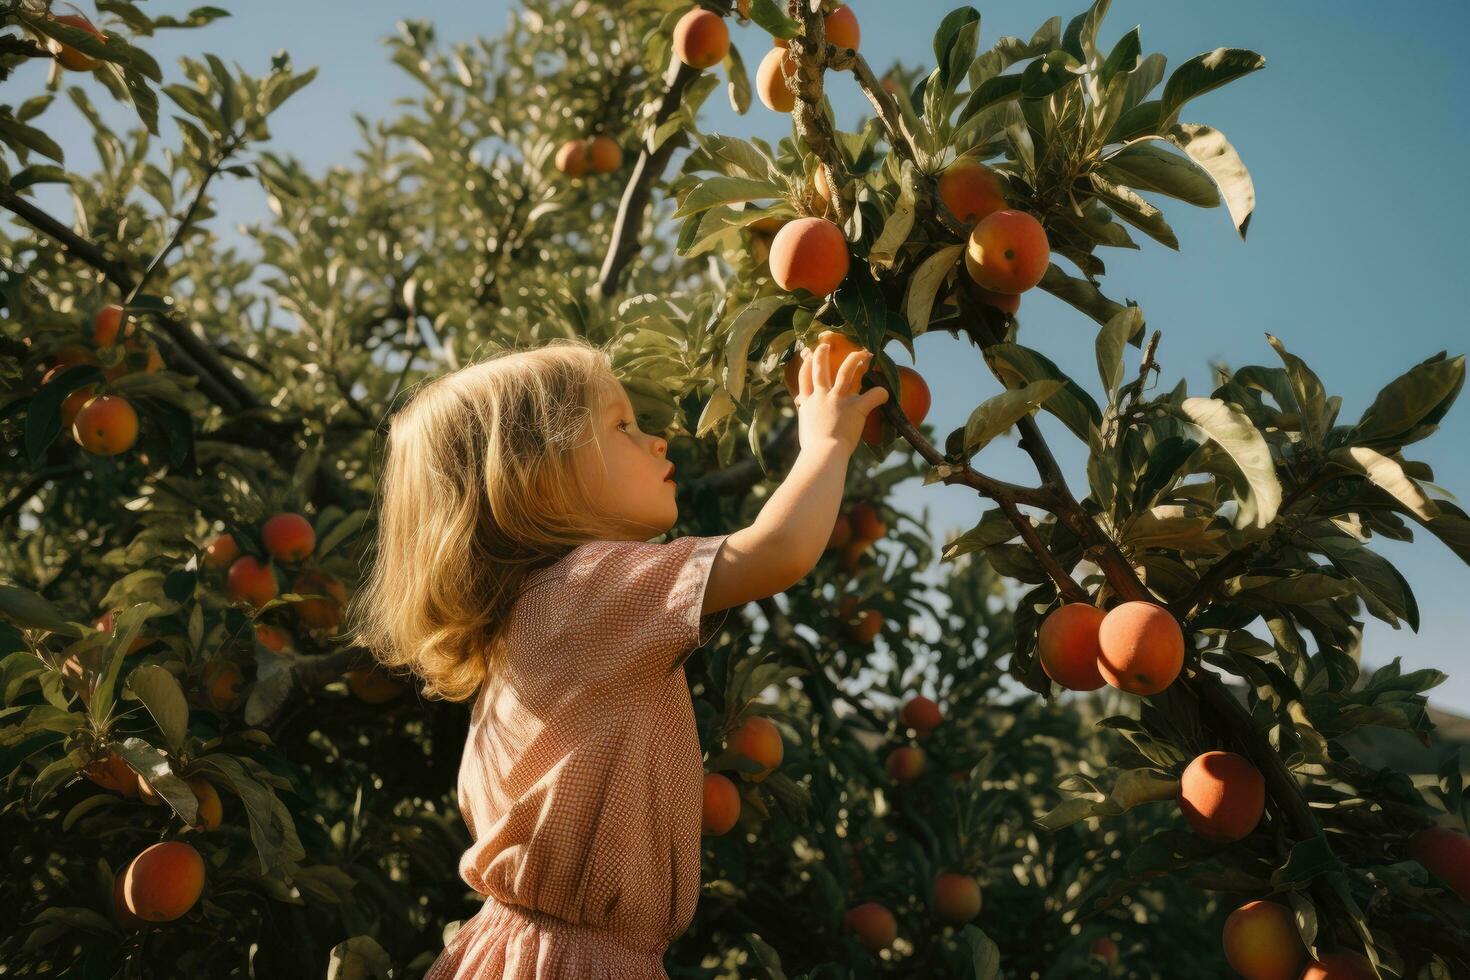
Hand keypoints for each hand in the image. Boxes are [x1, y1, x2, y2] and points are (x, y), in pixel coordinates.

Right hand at [792, 340, 889, 454]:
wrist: (822, 454)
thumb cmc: (813, 451)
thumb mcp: (806, 433)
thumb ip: (810, 424)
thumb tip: (812, 429)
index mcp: (808, 404)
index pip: (805, 379)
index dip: (807, 366)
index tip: (808, 356)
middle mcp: (821, 397)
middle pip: (821, 370)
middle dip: (822, 355)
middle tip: (825, 345)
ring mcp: (838, 400)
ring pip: (845, 373)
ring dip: (853, 360)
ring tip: (861, 352)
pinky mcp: (856, 408)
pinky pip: (873, 396)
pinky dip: (880, 393)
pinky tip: (885, 392)